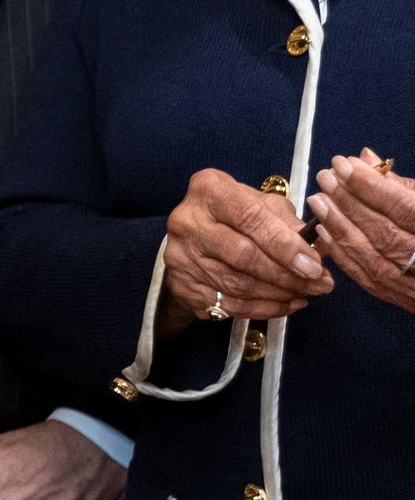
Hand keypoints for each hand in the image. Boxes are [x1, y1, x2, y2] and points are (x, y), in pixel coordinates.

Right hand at [159, 168, 328, 334]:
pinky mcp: (180, 283)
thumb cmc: (235, 215)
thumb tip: (319, 250)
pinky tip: (285, 304)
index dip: (285, 245)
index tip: (314, 264)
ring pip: (236, 284)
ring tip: (306, 294)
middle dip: (287, 274)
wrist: (193, 234)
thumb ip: (289, 224)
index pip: (251, 219)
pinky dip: (261, 309)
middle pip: (242, 255)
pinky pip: (226, 304)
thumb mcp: (262, 205)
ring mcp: (180, 254)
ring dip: (278, 294)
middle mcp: (187, 221)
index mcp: (209, 190)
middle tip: (319, 284)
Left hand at [308, 152, 414, 315]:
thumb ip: (402, 185)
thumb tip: (366, 159)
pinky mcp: (395, 294)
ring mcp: (409, 282)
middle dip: (347, 200)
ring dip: (337, 223)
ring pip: (367, 251)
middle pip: (381, 229)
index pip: (402, 207)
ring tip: (318, 199)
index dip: (370, 185)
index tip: (344, 165)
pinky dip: (340, 249)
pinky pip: (361, 272)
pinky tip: (323, 229)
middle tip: (325, 177)